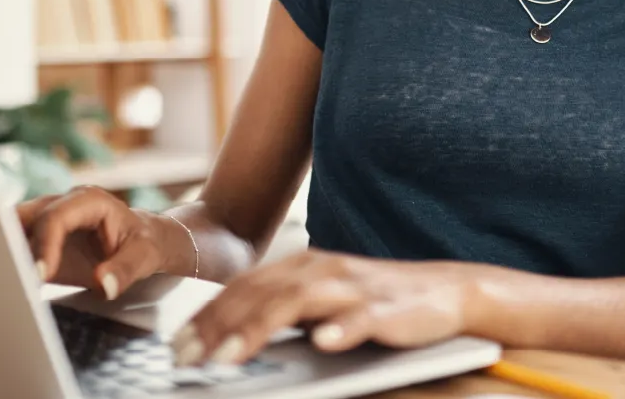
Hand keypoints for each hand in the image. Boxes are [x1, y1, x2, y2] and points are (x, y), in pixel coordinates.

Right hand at [16, 185, 176, 299]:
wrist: (143, 240)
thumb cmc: (145, 243)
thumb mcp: (144, 256)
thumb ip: (125, 270)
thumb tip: (105, 285)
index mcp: (88, 200)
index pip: (56, 218)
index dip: (45, 244)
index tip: (41, 274)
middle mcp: (62, 203)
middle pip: (23, 216)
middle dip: (9, 242)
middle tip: (2, 273)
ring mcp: (47, 218)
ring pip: (11, 228)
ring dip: (3, 251)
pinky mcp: (39, 237)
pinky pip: (14, 245)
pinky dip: (6, 260)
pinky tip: (2, 282)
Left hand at [171, 251, 476, 366]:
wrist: (447, 290)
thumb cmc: (377, 301)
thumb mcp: (323, 302)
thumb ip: (283, 312)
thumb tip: (227, 339)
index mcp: (303, 267)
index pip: (244, 288)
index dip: (207, 315)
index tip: (176, 346)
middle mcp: (323, 270)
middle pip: (261, 294)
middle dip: (219, 326)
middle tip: (187, 357)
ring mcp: (355, 288)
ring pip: (299, 303)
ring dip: (260, 328)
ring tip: (229, 357)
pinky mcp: (388, 309)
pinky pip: (361, 317)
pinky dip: (342, 329)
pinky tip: (325, 342)